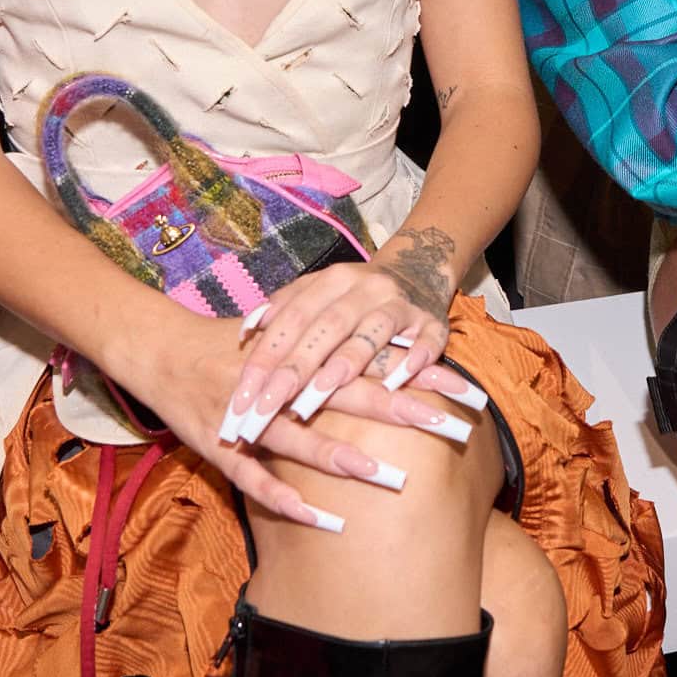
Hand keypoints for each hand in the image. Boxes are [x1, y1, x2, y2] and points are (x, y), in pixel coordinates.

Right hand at [119, 303, 478, 534]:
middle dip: (404, 412)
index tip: (466, 389)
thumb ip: (338, 343)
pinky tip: (324, 520)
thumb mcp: (286, 330)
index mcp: (302, 348)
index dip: (421, 374)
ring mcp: (249, 417)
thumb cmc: (236, 344)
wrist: (161, 349)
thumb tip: (403, 349)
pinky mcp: (222, 448)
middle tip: (453, 429)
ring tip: (394, 479)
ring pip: (303, 440)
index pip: (373, 358)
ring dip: (348, 461)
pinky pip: (256, 481)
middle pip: (350, 394)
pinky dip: (287, 501)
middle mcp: (280, 381)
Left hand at [219, 249, 486, 446]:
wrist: (420, 269)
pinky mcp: (434, 322)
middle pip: (326, 327)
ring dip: (347, 361)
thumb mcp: (319, 291)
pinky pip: (426, 340)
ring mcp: (401, 304)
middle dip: (295, 368)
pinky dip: (415, 357)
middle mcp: (365, 287)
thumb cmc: (356, 295)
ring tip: (320, 392)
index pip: (292, 318)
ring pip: (372, 331)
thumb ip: (284, 308)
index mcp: (332, 280)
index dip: (266, 356)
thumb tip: (247, 332)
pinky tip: (398, 380)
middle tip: (267, 407)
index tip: (242, 396)